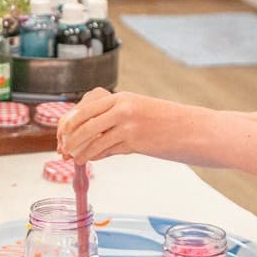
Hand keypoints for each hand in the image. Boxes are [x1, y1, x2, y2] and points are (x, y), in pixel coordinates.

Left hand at [57, 88, 198, 163]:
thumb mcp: (138, 113)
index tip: (63, 131)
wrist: (193, 130)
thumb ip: (116, 119)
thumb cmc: (166, 123)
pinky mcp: (135, 141)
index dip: (70, 120)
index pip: (86, 106)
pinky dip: (95, 156)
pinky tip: (90, 160)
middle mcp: (123, 107)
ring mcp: (128, 124)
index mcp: (122, 97)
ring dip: (80, 150)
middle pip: (84, 121)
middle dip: (70, 137)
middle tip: (64, 148)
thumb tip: (92, 133)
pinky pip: (107, 149)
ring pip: (93, 138)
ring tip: (74, 158)